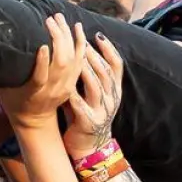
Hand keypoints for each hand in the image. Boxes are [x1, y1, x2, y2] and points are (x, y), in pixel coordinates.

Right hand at [0, 14, 83, 130]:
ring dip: (68, 36)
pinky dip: (80, 43)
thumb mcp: (4, 88)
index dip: (42, 62)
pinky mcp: (72, 83)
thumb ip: (4, 71)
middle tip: (50, 19)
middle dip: (58, 39)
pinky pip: (81, 61)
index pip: (40, 78)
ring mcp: (64, 87)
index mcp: (33, 93)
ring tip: (61, 18)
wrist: (35, 120)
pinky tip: (78, 27)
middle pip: (60, 64)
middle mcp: (51, 90)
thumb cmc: (14, 100)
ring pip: (72, 60)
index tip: (42, 45)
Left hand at [62, 31, 124, 157]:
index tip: (97, 35)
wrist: (89, 146)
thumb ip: (89, 75)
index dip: (109, 49)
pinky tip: (65, 85)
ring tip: (75, 57)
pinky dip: (73, 94)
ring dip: (86, 70)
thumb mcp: (93, 94)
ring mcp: (102, 111)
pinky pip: (81, 105)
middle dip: (93, 55)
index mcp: (114, 90)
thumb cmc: (86, 114)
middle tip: (81, 40)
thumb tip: (77, 48)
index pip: (116, 65)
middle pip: (105, 72)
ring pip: (96, 86)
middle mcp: (111, 99)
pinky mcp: (89, 122)